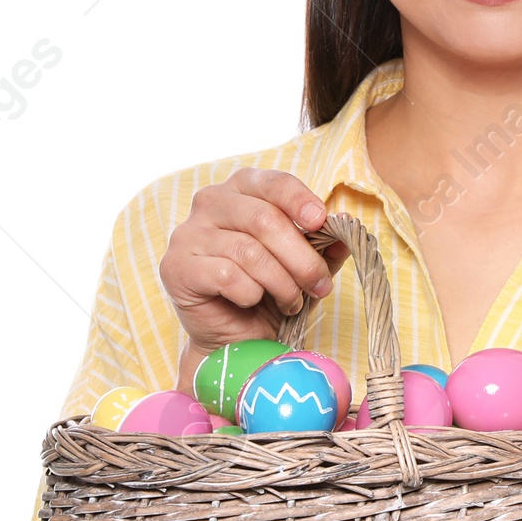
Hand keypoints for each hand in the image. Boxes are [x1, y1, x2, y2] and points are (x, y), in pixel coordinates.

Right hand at [158, 168, 348, 383]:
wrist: (235, 338)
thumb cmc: (268, 292)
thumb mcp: (304, 265)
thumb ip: (323, 244)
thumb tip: (345, 225)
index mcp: (241, 189)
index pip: (272, 182)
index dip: (299, 200)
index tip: (322, 222)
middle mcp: (210, 203)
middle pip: (263, 219)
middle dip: (300, 257)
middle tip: (319, 284)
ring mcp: (188, 234)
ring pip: (248, 251)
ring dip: (281, 282)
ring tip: (292, 302)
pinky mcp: (176, 267)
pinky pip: (226, 275)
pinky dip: (250, 293)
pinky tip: (253, 302)